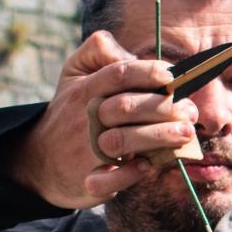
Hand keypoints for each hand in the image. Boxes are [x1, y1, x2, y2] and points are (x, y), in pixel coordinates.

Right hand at [9, 31, 198, 208]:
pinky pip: (107, 181)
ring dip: (158, 138)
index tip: (173, 76)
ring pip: (121, 142)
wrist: (40, 159)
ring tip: (185, 134)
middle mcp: (86, 118)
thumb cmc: (70, 110)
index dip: (149, 72)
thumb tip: (132, 53)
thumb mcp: (74, 72)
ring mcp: (85, 150)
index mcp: (85, 90)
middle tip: (191, 112)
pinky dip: (129, 175)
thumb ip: (99, 51)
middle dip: (164, 107)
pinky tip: (147, 166)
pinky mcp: (87, 180)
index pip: (119, 74)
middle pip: (127, 106)